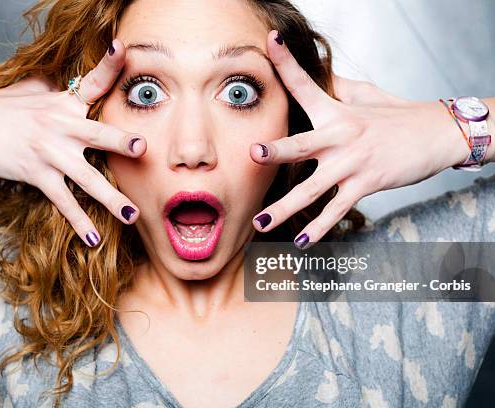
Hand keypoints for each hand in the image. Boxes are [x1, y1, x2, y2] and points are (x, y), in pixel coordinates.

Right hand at [0, 39, 144, 247]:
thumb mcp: (29, 92)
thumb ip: (57, 93)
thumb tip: (74, 89)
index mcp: (61, 102)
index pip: (90, 82)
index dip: (109, 66)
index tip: (124, 50)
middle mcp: (59, 124)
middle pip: (97, 133)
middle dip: (122, 142)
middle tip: (144, 149)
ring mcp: (47, 151)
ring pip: (86, 177)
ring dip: (111, 198)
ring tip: (132, 215)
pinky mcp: (34, 173)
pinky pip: (63, 201)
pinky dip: (79, 221)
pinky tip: (94, 238)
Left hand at [250, 30, 469, 248]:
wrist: (437, 134)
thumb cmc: (396, 114)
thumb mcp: (365, 95)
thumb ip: (337, 89)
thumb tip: (321, 74)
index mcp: (336, 112)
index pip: (306, 85)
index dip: (286, 62)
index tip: (269, 41)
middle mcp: (340, 136)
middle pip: (302, 143)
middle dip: (276, 150)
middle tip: (252, 154)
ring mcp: (352, 162)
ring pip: (312, 188)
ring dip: (284, 207)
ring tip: (259, 222)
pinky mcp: (366, 183)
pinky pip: (337, 209)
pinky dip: (320, 227)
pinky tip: (302, 242)